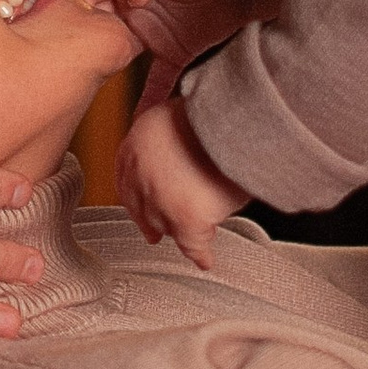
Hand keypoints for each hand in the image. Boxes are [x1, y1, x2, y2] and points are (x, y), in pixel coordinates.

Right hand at [75, 0, 306, 79]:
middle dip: (82, 49)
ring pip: (118, 59)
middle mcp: (128, 9)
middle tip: (73, 70)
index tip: (65, 27)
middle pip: (96, 31)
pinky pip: (157, 81)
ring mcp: (149, 33)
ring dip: (106, 76)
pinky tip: (140, 123)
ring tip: (88, 98)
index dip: (73, 8)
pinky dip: (149, 101)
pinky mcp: (174, 52)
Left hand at [115, 100, 249, 262]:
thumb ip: (170, 135)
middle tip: (155, 234)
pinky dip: (202, 253)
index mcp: (138, 139)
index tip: (139, 208)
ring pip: (166, 224)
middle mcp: (142, 170)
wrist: (241, 114)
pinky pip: (193, 244)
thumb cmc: (222, 108)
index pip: (126, 177)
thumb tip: (179, 149)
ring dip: (180, 230)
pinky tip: (206, 260)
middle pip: (143, 205)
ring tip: (194, 234)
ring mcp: (162, 197)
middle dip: (151, 220)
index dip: (135, 196)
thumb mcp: (182, 113)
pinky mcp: (187, 217)